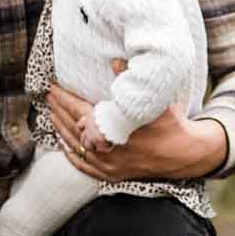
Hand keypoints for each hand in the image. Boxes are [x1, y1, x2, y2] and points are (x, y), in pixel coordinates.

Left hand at [47, 59, 227, 182]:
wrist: (186, 154)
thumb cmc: (171, 124)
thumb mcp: (155, 101)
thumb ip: (132, 81)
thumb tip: (114, 61)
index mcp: (115, 131)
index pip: (80, 112)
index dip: (65, 99)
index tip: (53, 88)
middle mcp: (108, 151)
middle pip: (74, 128)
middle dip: (59, 110)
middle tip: (48, 96)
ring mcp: (109, 166)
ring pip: (75, 147)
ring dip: (61, 129)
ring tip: (51, 114)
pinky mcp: (112, 175)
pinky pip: (84, 166)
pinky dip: (71, 153)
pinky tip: (63, 143)